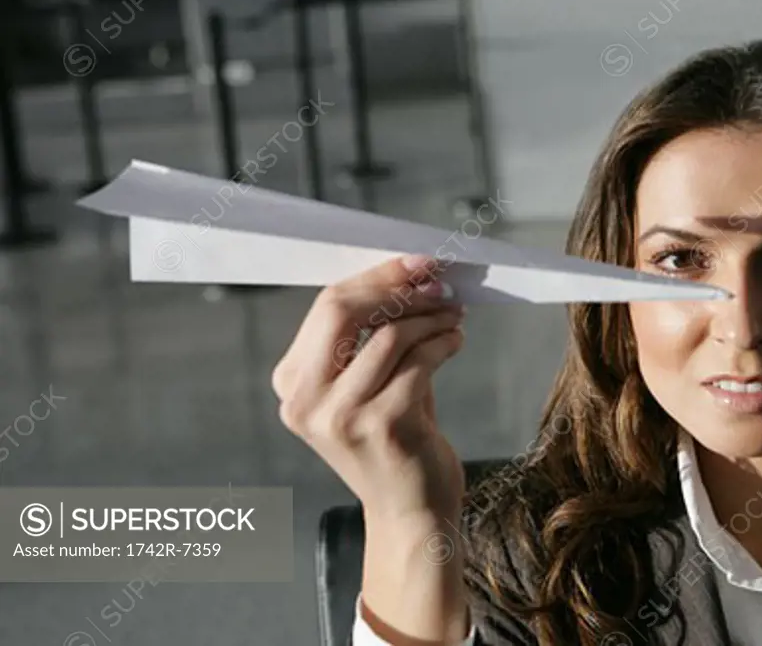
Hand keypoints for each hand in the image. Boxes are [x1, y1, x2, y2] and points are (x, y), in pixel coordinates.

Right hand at [272, 254, 466, 521]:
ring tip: (453, 315)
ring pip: (389, 334)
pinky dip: (443, 343)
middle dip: (397, 288)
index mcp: (291, 382)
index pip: (327, 306)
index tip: (416, 265)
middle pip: (343, 311)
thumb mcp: (368, 382)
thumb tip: (408, 271)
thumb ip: (372, 332)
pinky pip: (418, 362)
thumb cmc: (394, 436)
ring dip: (430, 317)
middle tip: (438, 285)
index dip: (376, 277)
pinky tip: (455, 341)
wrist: (410, 510)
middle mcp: (304, 400)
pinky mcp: (381, 426)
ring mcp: (339, 416)